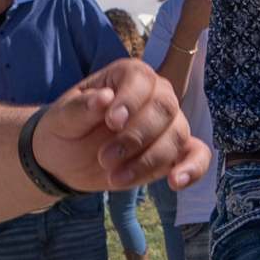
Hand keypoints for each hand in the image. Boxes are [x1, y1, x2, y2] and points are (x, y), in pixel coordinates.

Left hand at [29, 59, 203, 193]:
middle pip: (165, 108)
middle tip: (104, 158)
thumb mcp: (62, 118)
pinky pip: (197, 156)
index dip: (131, 100)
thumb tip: (104, 98)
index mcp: (126, 77)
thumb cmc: (66, 129)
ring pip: (177, 136)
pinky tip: (176, 183)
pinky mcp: (173, 152)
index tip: (112, 122)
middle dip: (136, 137)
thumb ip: (81, 108)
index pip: (141, 79)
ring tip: (115, 179)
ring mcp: (167, 124)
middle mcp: (154, 95)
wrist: (66, 158)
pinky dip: (192, 169)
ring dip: (149, 161)